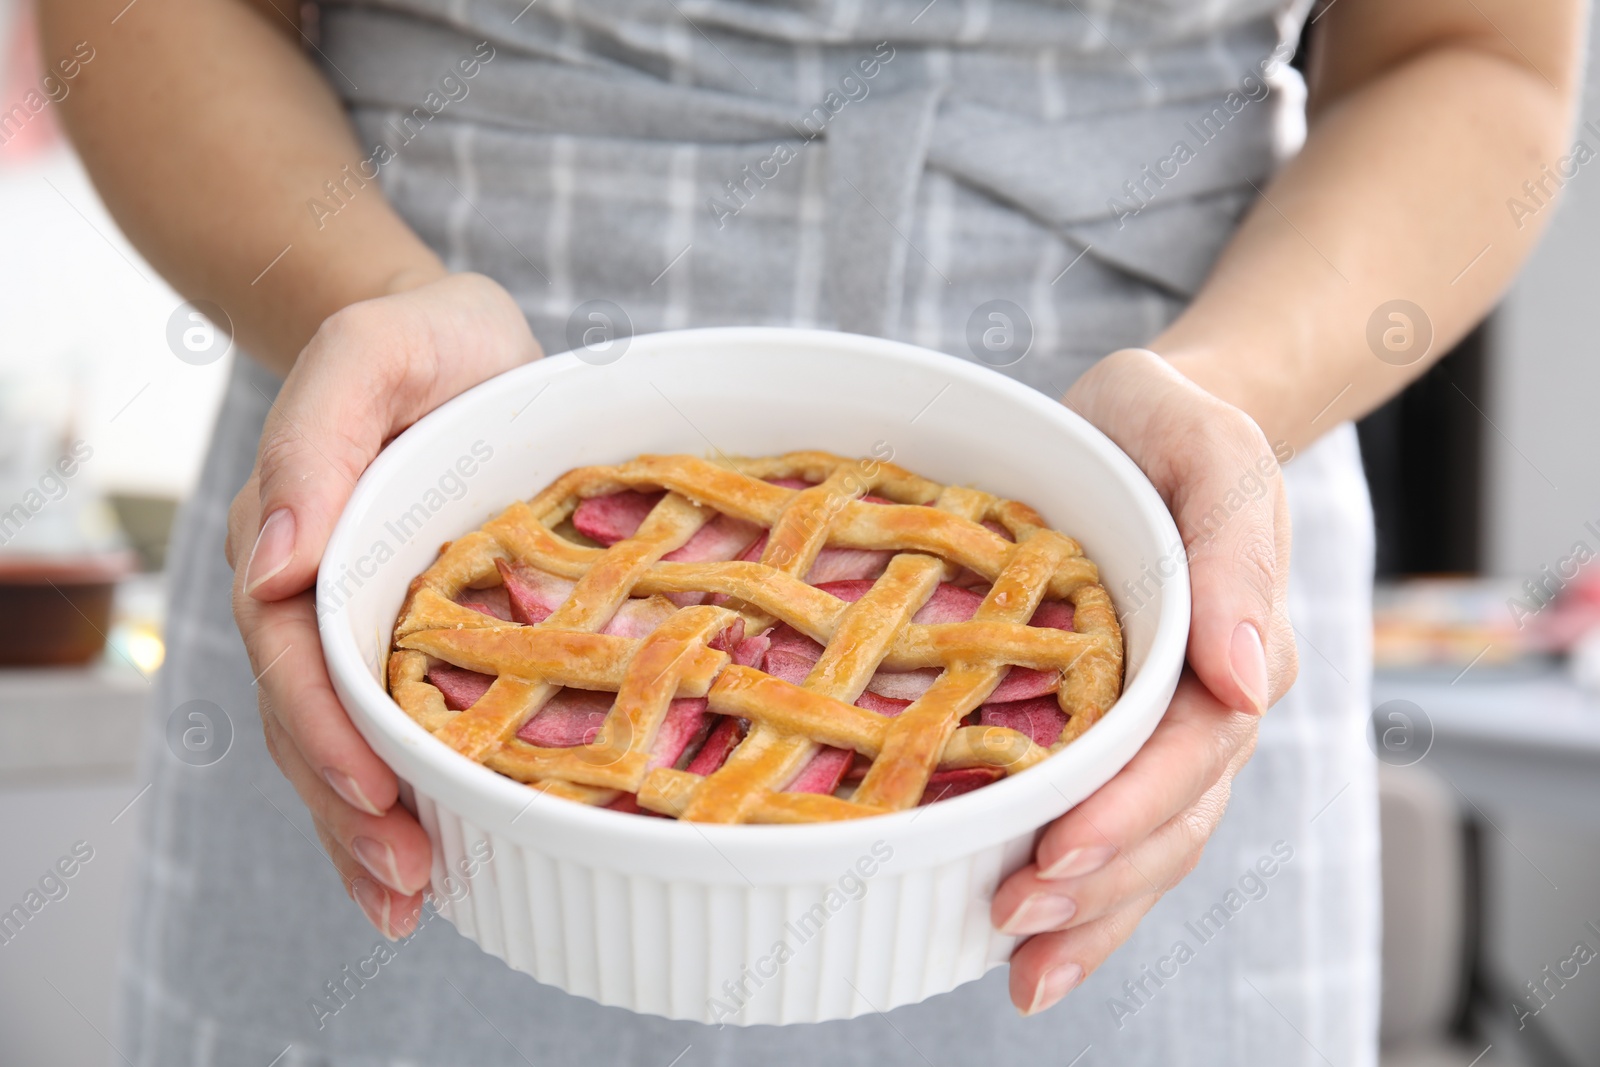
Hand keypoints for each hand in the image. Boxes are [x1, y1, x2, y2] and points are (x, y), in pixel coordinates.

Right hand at [226, 272, 541, 936]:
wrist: (459, 337)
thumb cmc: (420, 338)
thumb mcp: (374, 348)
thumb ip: (317, 440)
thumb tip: (275, 567)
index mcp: (298, 537)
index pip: (295, 655)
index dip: (327, 732)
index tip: (375, 796)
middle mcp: (317, 594)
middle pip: (312, 721)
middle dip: (350, 810)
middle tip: (407, 883)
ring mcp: (361, 619)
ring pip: (346, 741)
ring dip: (368, 828)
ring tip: (414, 901)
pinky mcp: (413, 632)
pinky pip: (395, 722)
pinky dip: (405, 794)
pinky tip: (436, 860)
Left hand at [993, 347, 1296, 1013]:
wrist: (1142, 420)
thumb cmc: (1172, 426)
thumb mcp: (1211, 449)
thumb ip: (1235, 552)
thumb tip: (1251, 677)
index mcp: (1238, 641)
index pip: (1196, 747)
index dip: (1133, 807)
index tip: (1062, 850)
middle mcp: (1210, 701)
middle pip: (1173, 819)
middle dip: (1102, 884)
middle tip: (1016, 925)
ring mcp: (1165, 726)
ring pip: (1147, 843)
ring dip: (1091, 914)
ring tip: (1021, 970)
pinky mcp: (1115, 732)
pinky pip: (1107, 820)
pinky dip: (1078, 890)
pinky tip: (1023, 942)